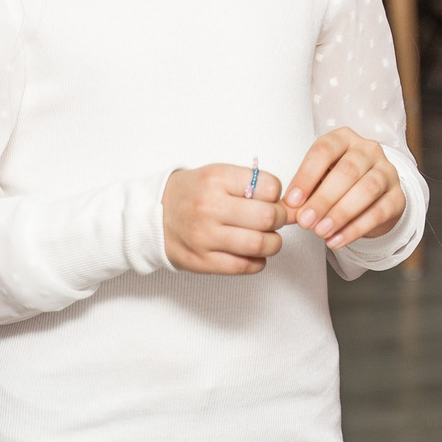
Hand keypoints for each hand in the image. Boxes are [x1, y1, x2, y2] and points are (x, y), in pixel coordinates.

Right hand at [162, 165, 287, 274]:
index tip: (270, 199)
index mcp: (216, 179)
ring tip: (268, 238)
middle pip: (268, 217)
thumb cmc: (193, 194)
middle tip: (274, 220)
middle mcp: (209, 207)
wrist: (153, 216)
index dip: (277, 194)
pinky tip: (253, 254)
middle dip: (280, 219)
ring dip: (273, 243)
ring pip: (260, 244)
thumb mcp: (218, 175)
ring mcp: (204, 237)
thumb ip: (251, 185)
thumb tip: (289, 204)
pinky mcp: (202, 261)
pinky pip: (244, 266)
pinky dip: (258, 262)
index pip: (269, 187)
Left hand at [283, 129, 405, 248]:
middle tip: (305, 221)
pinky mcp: (398, 197)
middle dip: (323, 199)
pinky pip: (379, 212)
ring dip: (341, 213)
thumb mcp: (317, 182)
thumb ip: (301, 197)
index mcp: (344, 139)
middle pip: (348, 171)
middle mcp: (368, 150)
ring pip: (367, 189)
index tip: (292, 201)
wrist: (373, 197)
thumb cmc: (338, 184)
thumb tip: (284, 213)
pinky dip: (355, 229)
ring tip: (320, 232)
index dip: (307, 176)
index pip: (324, 150)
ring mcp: (387, 172)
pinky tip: (337, 240)